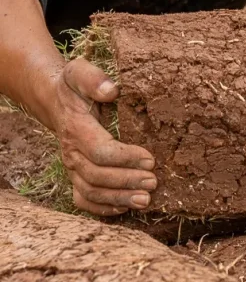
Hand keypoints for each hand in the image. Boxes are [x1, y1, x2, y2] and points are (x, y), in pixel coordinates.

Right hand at [52, 58, 156, 216]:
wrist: (56, 101)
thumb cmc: (74, 87)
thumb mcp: (79, 72)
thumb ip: (94, 79)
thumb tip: (112, 90)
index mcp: (77, 129)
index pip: (100, 151)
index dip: (125, 158)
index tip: (150, 159)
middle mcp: (72, 152)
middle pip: (97, 176)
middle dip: (127, 181)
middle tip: (154, 181)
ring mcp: (73, 167)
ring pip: (92, 192)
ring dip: (119, 198)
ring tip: (146, 199)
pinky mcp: (76, 175)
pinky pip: (84, 199)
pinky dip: (103, 208)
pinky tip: (125, 208)